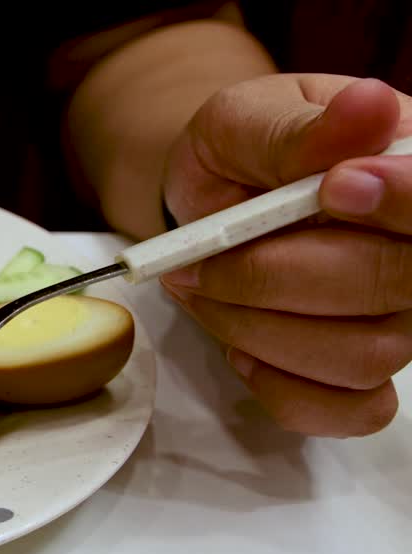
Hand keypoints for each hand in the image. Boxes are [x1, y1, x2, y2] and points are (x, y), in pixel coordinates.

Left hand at [160, 74, 411, 437]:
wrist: (209, 200)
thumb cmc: (240, 152)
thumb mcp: (245, 120)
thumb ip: (298, 129)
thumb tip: (366, 107)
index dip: (403, 201)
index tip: (332, 188)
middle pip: (396, 286)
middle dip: (276, 275)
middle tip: (198, 258)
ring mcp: (402, 318)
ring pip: (365, 356)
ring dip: (259, 329)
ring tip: (201, 289)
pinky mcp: (364, 373)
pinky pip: (350, 410)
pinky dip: (282, 387)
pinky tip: (240, 349)